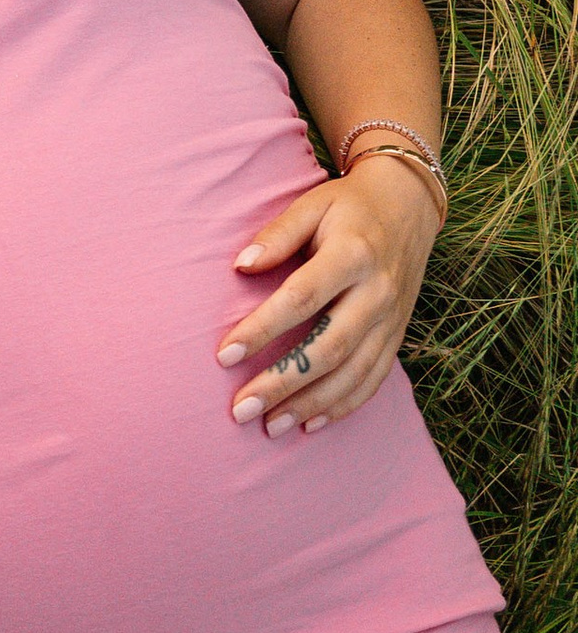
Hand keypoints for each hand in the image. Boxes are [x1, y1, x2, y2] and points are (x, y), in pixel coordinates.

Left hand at [216, 157, 441, 433]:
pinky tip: (310, 423)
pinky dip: (344, 405)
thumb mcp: (311, 205)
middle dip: (283, 382)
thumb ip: (277, 235)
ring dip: (310, 404)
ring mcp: (393, 318)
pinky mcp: (399, 334)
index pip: (301, 298)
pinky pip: (374, 378)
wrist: (408, 207)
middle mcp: (378, 292)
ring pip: (353, 372)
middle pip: (328, 347)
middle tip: (241, 409)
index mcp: (353, 254)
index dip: (262, 329)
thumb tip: (241, 266)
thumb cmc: (347, 207)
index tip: (224, 355)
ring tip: (270, 427)